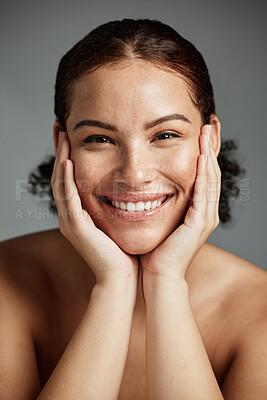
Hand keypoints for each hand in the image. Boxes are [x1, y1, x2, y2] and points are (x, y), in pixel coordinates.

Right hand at [51, 131, 139, 285]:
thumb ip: (117, 204)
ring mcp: (70, 222)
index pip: (70, 180)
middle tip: (60, 128)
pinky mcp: (75, 227)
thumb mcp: (119, 221)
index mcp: (79, 214)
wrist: (123, 278)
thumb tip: (130, 187)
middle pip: (60, 178)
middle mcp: (70, 216)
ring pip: (60, 184)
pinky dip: (67, 179)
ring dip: (61, 159)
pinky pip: (68, 199)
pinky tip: (68, 161)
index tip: (71, 136)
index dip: (68, 157)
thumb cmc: (125, 252)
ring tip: (62, 136)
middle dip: (60, 152)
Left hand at [140, 125, 220, 280]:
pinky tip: (201, 156)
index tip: (200, 132)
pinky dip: (203, 173)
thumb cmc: (155, 251)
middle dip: (211, 147)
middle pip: (211, 172)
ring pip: (211, 178)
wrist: (158, 276)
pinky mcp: (200, 223)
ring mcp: (205, 217)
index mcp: (197, 210)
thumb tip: (145, 186)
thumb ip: (159, 203)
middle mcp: (205, 211)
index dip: (203, 152)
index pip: (203, 175)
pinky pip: (204, 193)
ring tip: (207, 131)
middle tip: (210, 124)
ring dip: (209, 153)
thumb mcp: (159, 220)